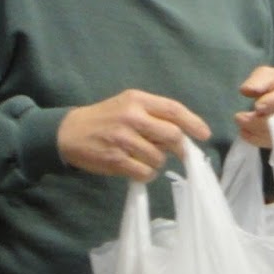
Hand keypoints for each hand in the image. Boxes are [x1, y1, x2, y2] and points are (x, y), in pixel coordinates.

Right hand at [57, 89, 210, 181]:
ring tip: (142, 156)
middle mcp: (131, 117)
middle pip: (172, 136)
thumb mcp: (129, 105)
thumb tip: (185, 133)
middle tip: (175, 151)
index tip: (204, 134)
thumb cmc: (106, 118)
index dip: (193, 123)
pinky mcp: (115, 160)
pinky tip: (136, 167)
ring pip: (159, 158)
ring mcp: (123, 139)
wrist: (69, 132)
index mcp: (137, 100)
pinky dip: (146, 174)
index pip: (174, 110)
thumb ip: (155, 114)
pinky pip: (145, 172)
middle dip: (178, 147)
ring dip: (157, 161)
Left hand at [235, 66, 273, 147]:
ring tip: (240, 126)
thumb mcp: (263, 75)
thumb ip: (256, 81)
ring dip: (257, 132)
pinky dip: (258, 140)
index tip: (255, 107)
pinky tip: (245, 133)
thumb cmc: (271, 82)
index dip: (271, 102)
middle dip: (260, 121)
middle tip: (239, 118)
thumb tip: (247, 90)